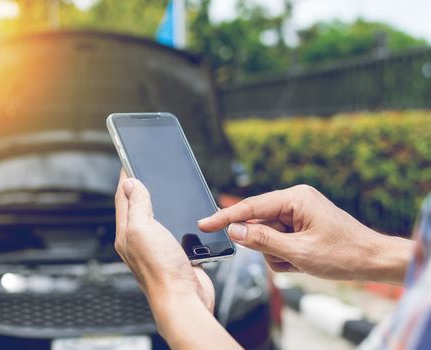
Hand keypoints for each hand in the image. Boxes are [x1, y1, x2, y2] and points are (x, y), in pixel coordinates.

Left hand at [114, 171, 213, 312]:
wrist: (184, 300)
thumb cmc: (162, 270)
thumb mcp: (143, 229)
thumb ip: (137, 205)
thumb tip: (130, 183)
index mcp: (127, 233)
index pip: (123, 198)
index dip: (126, 178)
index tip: (128, 161)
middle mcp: (140, 241)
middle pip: (138, 208)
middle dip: (141, 188)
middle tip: (143, 171)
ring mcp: (157, 248)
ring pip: (157, 218)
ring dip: (159, 203)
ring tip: (160, 188)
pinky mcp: (175, 254)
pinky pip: (173, 231)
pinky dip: (176, 219)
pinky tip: (181, 215)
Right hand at [199, 185, 413, 283]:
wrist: (373, 261)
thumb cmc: (344, 253)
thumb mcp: (299, 252)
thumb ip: (262, 240)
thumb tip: (234, 231)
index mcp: (295, 198)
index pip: (250, 208)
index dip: (225, 218)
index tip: (204, 224)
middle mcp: (294, 201)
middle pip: (258, 224)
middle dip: (266, 246)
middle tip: (286, 258)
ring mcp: (298, 213)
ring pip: (267, 236)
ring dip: (278, 254)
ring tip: (301, 261)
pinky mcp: (300, 225)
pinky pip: (278, 240)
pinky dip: (285, 255)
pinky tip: (302, 260)